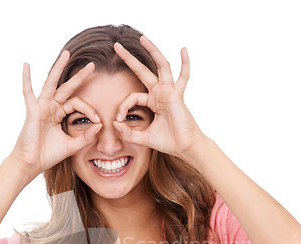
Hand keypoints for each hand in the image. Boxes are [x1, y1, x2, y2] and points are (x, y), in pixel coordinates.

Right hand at [9, 51, 102, 176]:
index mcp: (59, 114)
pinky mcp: (33, 111)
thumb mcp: (72, 146)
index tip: (98, 121)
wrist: (32, 163)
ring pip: (51, 83)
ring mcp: (41, 107)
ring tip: (66, 53)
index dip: (89, 110)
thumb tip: (100, 126)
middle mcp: (51, 108)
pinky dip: (26, 79)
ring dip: (59, 68)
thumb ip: (86, 137)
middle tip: (92, 65)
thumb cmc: (48, 155)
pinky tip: (26, 64)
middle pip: (67, 87)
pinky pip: (28, 92)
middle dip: (80, 76)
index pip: (77, 104)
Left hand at [113, 36, 208, 159]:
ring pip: (161, 66)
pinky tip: (183, 49)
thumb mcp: (143, 138)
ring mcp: (169, 92)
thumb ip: (128, 133)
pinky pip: (183, 77)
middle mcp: (160, 93)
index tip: (118, 119)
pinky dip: (185, 63)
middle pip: (143, 71)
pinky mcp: (177, 95)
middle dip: (129, 59)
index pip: (132, 97)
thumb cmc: (168, 142)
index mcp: (153, 102)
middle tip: (117, 46)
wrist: (184, 147)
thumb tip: (115, 124)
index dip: (122, 107)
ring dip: (152, 50)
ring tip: (142, 38)